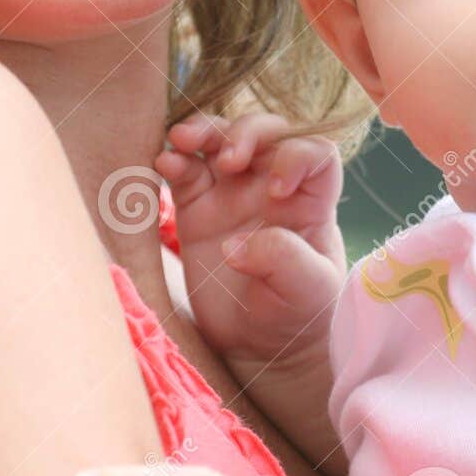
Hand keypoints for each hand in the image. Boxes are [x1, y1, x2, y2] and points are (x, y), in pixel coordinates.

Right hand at [154, 112, 345, 370]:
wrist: (259, 344)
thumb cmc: (297, 312)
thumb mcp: (307, 291)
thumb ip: (283, 260)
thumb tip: (235, 244)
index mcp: (311, 200)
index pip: (314, 152)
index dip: (295, 157)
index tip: (275, 191)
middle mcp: (271, 185)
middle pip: (264, 132)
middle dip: (244, 132)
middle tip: (227, 158)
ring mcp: (232, 192)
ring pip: (219, 140)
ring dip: (203, 131)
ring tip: (182, 139)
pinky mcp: (196, 208)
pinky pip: (183, 171)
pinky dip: (172, 161)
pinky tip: (162, 164)